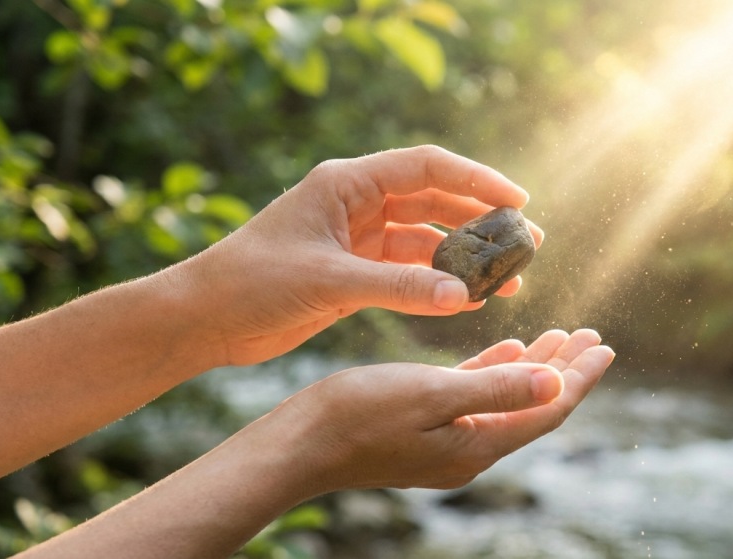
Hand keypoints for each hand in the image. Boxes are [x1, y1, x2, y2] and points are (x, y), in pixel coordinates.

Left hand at [171, 146, 543, 365]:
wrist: (204, 319)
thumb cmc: (251, 283)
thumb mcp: (329, 281)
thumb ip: (398, 288)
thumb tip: (461, 294)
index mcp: (347, 184)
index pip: (426, 167)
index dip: (476, 179)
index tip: (517, 201)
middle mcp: (358, 205)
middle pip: (435, 201)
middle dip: (482, 221)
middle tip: (527, 243)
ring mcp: (359, 240)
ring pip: (427, 241)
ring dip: (465, 259)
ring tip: (509, 280)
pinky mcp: (356, 274)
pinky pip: (409, 274)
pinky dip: (438, 286)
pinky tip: (468, 300)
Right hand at [268, 329, 611, 493]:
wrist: (298, 445)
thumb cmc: (358, 415)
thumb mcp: (432, 395)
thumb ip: (496, 388)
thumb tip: (557, 384)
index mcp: (478, 445)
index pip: (547, 409)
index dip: (579, 377)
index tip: (606, 346)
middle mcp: (469, 450)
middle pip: (533, 404)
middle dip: (565, 368)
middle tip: (592, 335)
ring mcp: (447, 442)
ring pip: (506, 398)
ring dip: (533, 367)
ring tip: (560, 336)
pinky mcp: (425, 430)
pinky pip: (475, 398)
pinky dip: (495, 372)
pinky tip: (508, 348)